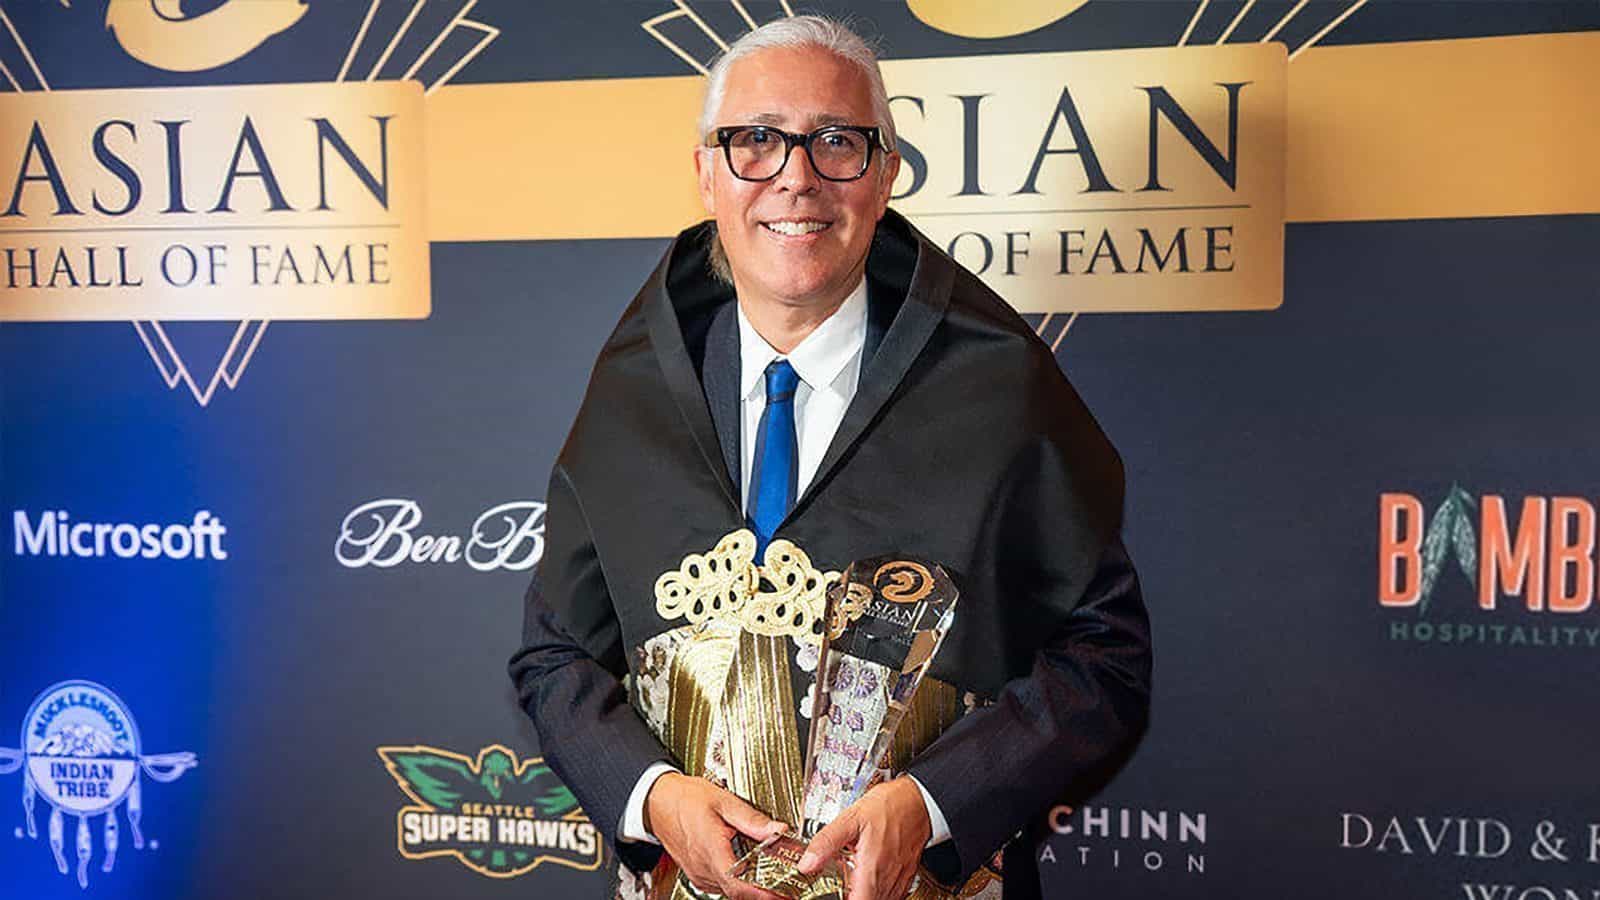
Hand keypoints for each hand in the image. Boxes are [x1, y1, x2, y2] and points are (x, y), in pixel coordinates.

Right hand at [644, 772, 787, 899]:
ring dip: (751, 888)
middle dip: (764, 893)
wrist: (658, 801)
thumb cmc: (685, 798)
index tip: (782, 894)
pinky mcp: (697, 874)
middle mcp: (703, 867)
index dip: (762, 893)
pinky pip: (721, 886)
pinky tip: (751, 872)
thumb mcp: (723, 801)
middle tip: (787, 888)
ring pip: (730, 891)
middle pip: (737, 892)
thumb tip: (778, 830)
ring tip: (774, 879)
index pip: (738, 883)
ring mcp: (698, 873)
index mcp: (710, 849)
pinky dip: (738, 882)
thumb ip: (752, 818)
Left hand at [797, 777, 930, 899]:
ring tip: (854, 883)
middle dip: (853, 897)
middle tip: (840, 886)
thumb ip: (826, 842)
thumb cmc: (890, 805)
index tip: (833, 892)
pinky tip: (871, 880)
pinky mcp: (907, 873)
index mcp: (871, 868)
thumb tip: (806, 863)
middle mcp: (888, 878)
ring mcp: (899, 878)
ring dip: (867, 895)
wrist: (919, 799)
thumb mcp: (851, 818)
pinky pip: (894, 895)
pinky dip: (880, 893)